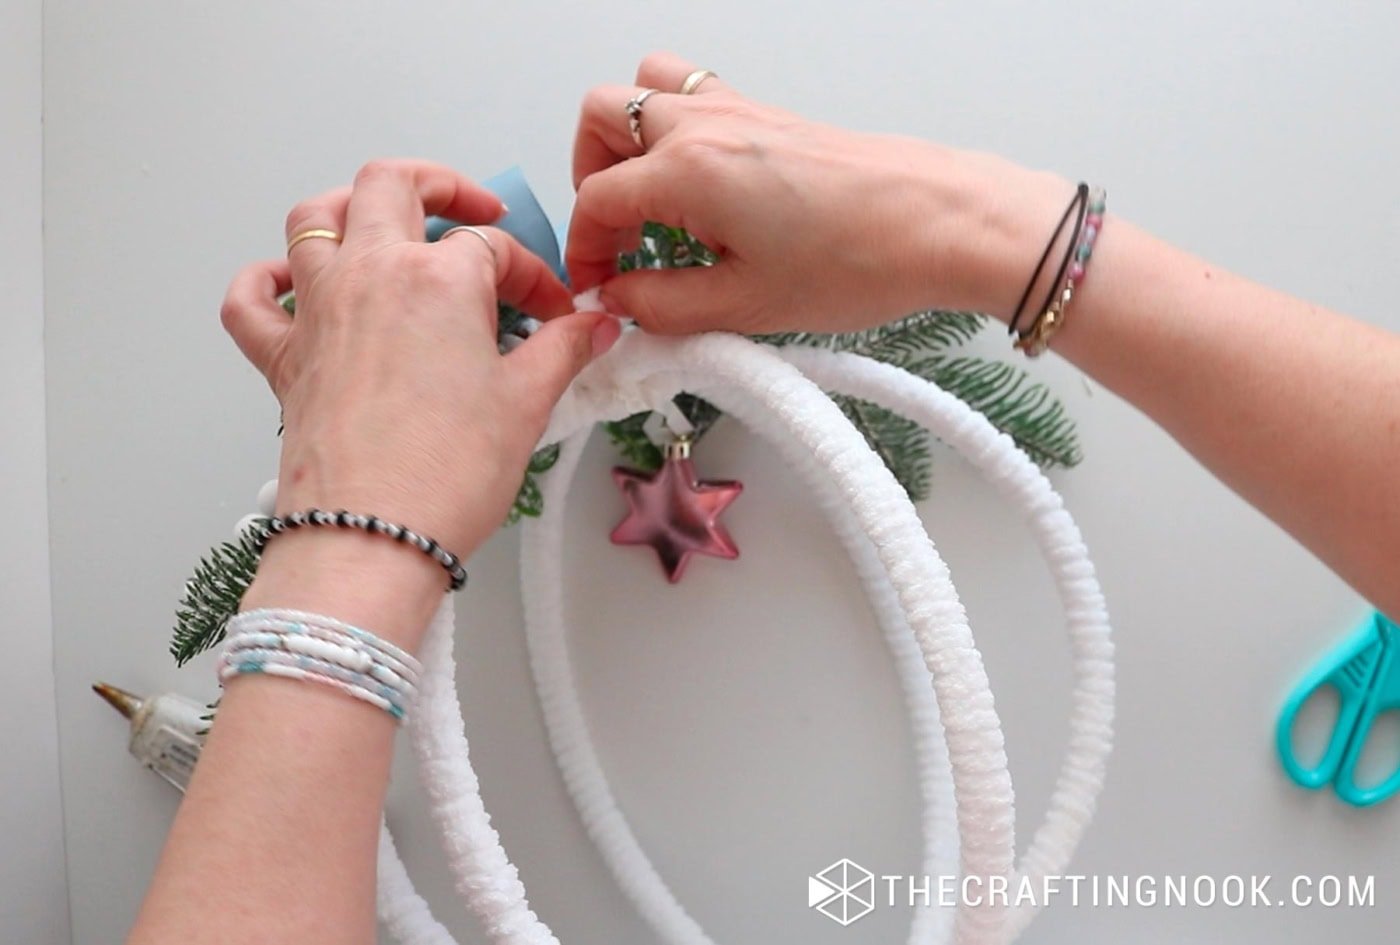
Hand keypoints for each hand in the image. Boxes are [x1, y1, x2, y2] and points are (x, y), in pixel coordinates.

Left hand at [221, 159, 620, 578]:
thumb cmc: (446, 474)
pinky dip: (264, 280)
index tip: (555, 312)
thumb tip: (595, 326)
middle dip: (441, 185)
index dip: (533, 275)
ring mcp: (318, 312)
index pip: (494, 249)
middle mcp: (370, 275)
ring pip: (314, 218)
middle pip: (393, 185)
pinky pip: (251, 300)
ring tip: (385, 221)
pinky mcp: (283, 358)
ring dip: (349, 205)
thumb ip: (563, 350)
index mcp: (438, 278)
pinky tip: (290, 283)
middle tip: (476, 213)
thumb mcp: (527, 403)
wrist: (372, 536)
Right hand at [567, 52, 1070, 334]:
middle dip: (590, 174)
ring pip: (647, 88)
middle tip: (615, 234)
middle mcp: (705, 125)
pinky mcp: (770, 114)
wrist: (940, 222)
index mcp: (687, 171)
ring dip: (628, 137)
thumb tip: (620, 302)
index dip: (585, 250)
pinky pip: (696, 95)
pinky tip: (703, 193)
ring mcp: (739, 110)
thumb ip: (664, 306)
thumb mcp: (745, 305)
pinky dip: (677, 133)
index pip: (597, 200)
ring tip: (648, 199)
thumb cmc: (859, 259)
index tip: (601, 288)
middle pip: (603, 116)